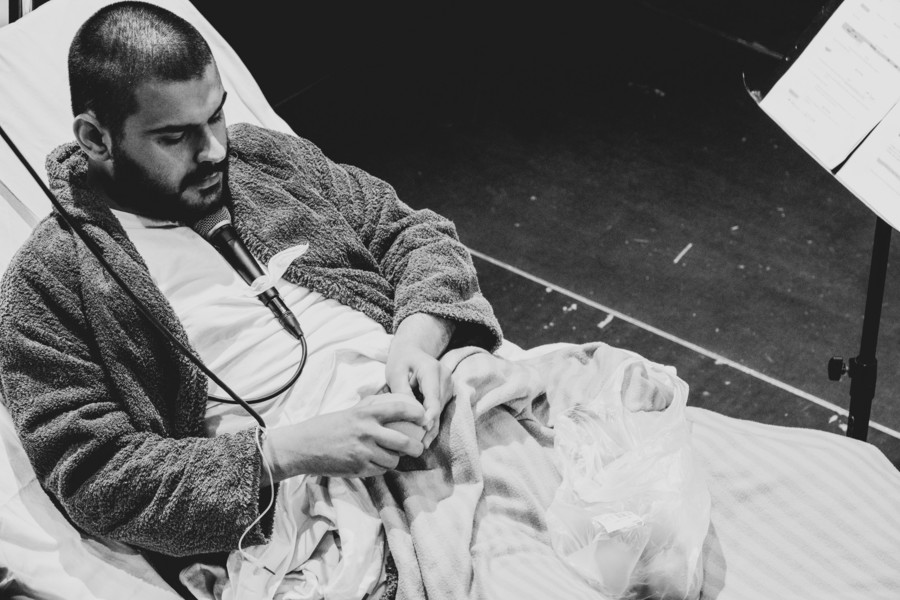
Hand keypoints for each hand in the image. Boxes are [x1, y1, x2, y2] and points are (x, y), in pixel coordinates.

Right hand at [261, 394, 426, 483]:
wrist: (305, 446)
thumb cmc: (331, 425)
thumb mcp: (354, 409)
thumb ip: (376, 405)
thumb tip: (403, 403)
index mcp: (367, 413)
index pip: (401, 408)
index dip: (418, 413)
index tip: (424, 418)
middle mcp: (367, 431)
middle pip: (405, 442)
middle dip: (417, 447)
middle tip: (419, 447)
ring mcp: (363, 452)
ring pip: (394, 459)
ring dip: (397, 459)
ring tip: (393, 455)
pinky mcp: (359, 468)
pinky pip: (381, 470)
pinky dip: (383, 467)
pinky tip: (377, 461)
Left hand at [385, 346, 452, 447]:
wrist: (413, 351)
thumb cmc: (401, 361)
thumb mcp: (395, 373)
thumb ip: (402, 392)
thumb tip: (411, 414)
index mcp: (432, 370)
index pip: (433, 396)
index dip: (430, 414)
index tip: (424, 430)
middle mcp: (445, 377)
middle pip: (438, 406)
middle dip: (429, 426)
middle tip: (418, 446)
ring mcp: (449, 385)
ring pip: (440, 411)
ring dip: (430, 426)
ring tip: (419, 445)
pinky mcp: (447, 393)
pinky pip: (439, 410)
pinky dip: (431, 422)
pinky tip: (424, 438)